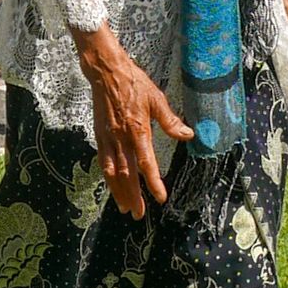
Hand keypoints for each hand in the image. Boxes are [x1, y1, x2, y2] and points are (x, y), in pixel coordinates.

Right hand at [79, 25, 191, 214]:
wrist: (107, 73)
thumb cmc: (134, 83)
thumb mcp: (157, 99)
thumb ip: (170, 121)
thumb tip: (188, 135)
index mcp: (138, 129)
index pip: (146, 163)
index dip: (153, 182)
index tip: (160, 197)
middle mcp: (121, 138)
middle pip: (127, 174)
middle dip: (133, 196)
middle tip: (139, 214)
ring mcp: (108, 138)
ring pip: (113, 172)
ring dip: (118, 191)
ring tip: (125, 207)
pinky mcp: (99, 136)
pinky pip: (103, 161)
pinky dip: (108, 177)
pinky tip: (112, 186)